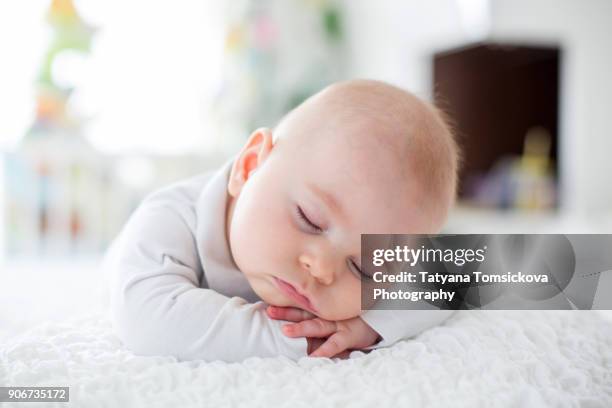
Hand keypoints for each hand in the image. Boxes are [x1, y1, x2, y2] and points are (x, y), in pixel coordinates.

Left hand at [266, 305, 380, 358]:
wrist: (380, 315)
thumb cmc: (353, 315)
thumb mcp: (334, 310)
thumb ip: (318, 311)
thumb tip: (293, 313)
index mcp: (322, 309)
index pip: (301, 305)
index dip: (285, 304)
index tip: (267, 304)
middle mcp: (328, 314)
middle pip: (304, 312)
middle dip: (287, 313)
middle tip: (270, 312)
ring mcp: (338, 323)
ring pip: (317, 325)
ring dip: (301, 328)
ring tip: (286, 331)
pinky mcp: (349, 335)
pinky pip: (335, 344)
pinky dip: (324, 351)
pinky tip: (313, 357)